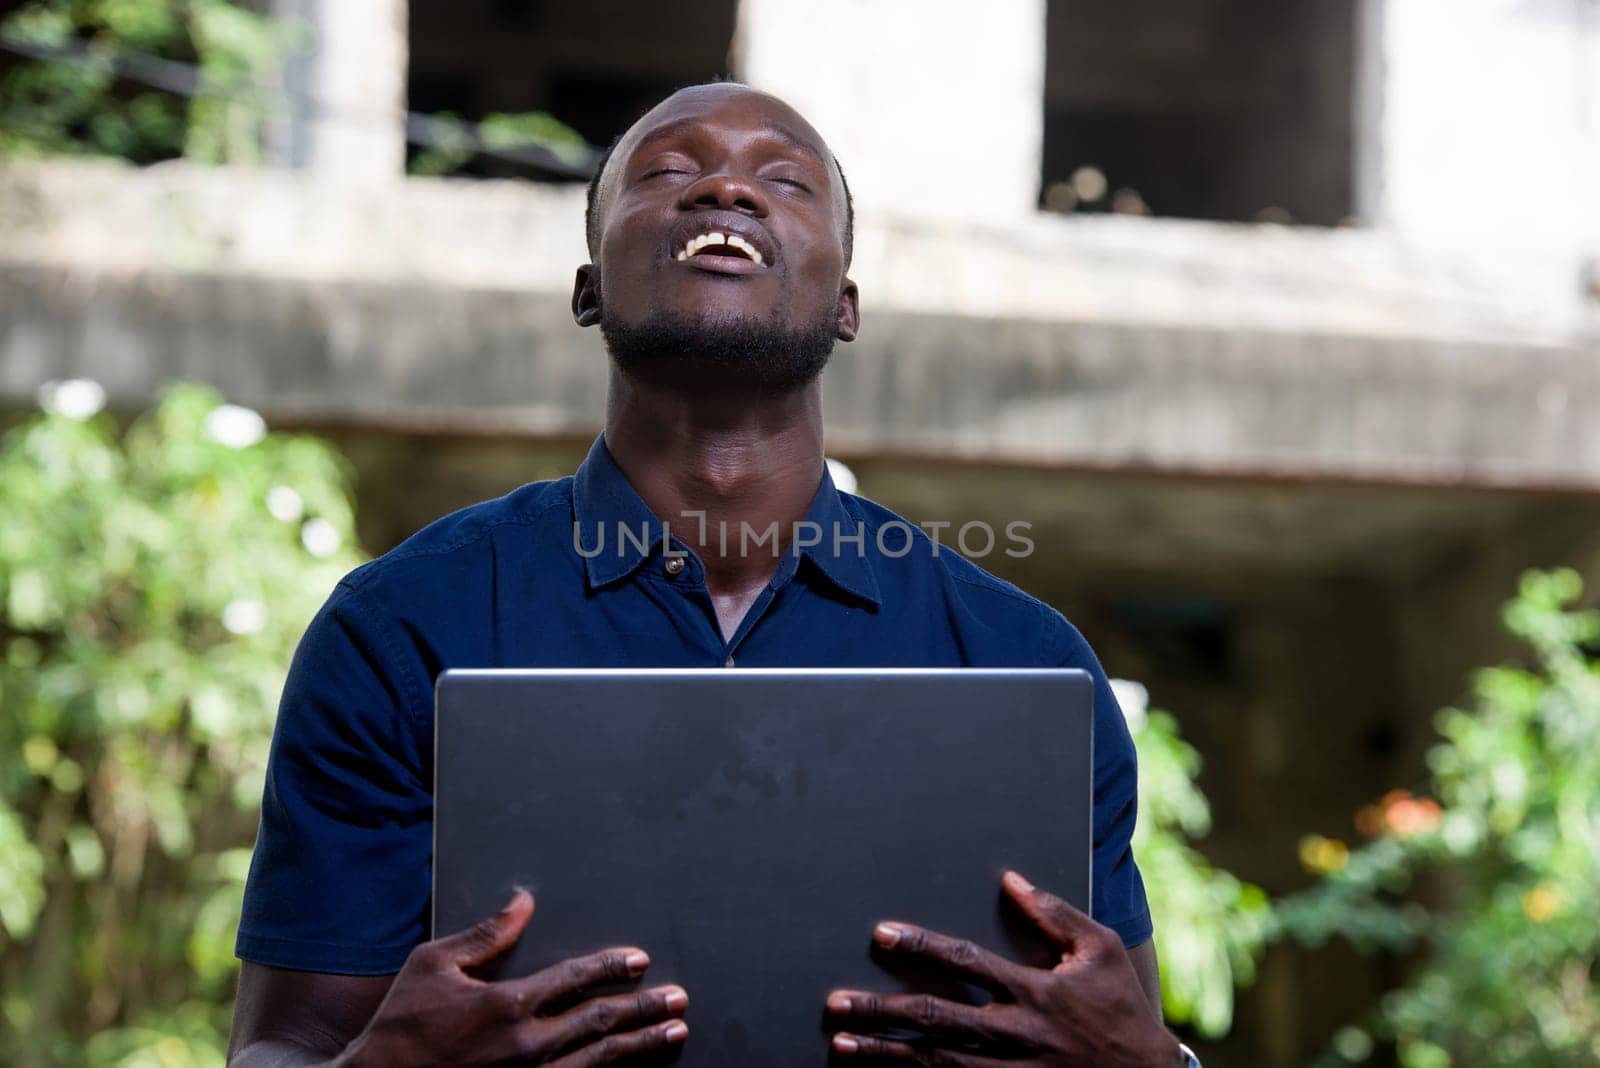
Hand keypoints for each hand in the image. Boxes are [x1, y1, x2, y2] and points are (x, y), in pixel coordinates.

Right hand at [337, 890, 687, 1066]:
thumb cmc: (399, 1024)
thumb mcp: (434, 964)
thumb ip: (487, 934)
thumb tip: (523, 900)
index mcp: (507, 1005)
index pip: (574, 979)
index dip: (610, 966)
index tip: (639, 959)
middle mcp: (525, 1046)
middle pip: (599, 1021)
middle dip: (643, 1007)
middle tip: (678, 998)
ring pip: (597, 1061)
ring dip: (640, 1044)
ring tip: (674, 1032)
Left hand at [825, 871, 1178, 1065]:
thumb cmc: (1122, 1009)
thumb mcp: (1099, 950)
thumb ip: (1053, 913)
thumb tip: (1011, 880)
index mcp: (1033, 989)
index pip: (964, 961)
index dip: (921, 945)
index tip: (882, 934)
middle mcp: (1014, 1031)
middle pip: (935, 1017)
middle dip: (881, 1009)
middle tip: (836, 1003)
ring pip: (934, 1061)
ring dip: (885, 1053)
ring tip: (842, 1045)